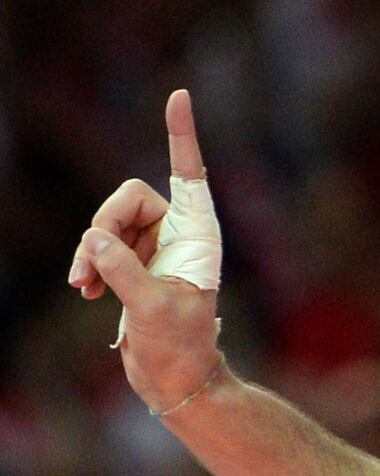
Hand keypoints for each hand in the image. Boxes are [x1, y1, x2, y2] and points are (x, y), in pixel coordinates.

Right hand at [69, 89, 223, 413]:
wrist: (176, 380)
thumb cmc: (179, 347)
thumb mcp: (153, 308)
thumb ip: (123, 271)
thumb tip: (94, 239)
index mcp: (198, 235)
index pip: (188, 173)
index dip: (181, 135)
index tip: (179, 95)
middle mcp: (179, 234)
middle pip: (125, 199)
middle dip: (101, 229)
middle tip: (91, 272)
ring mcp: (155, 248)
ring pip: (107, 223)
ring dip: (90, 252)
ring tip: (86, 289)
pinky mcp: (135, 265)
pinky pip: (100, 245)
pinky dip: (90, 265)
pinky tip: (88, 292)